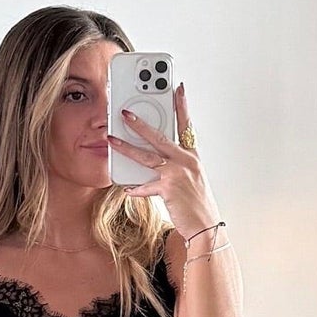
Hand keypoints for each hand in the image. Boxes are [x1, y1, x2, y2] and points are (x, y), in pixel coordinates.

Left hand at [106, 81, 218, 239]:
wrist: (205, 227)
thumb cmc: (198, 206)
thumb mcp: (191, 180)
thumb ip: (175, 167)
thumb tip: (156, 161)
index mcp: (192, 157)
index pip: (186, 126)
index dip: (182, 106)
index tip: (177, 88)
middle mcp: (185, 162)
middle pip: (159, 137)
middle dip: (140, 123)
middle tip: (125, 112)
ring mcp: (177, 174)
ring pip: (146, 156)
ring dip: (126, 147)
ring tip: (111, 139)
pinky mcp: (168, 189)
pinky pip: (146, 186)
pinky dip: (136, 188)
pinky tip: (126, 188)